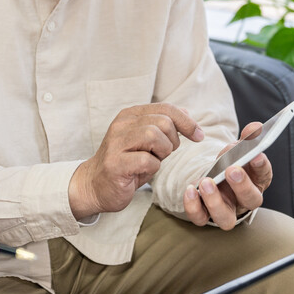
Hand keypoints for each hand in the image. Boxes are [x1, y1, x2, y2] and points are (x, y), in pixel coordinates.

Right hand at [69, 103, 203, 218]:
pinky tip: (143, 171)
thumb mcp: (145, 141)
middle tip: (165, 153)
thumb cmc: (125, 164)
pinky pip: (146, 160)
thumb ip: (162, 127)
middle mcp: (121, 125)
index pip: (166, 108)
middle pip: (163, 121)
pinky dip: (153, 167)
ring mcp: (116, 143)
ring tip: (154, 160)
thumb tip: (188, 114)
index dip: (187, 121)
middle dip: (173, 140)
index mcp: (130, 115)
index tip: (198, 135)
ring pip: (154, 136)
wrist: (94, 185)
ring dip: (162, 152)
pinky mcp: (115, 163)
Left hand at [182, 121, 272, 229]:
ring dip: (215, 201)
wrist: (215, 178)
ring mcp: (225, 210)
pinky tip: (191, 189)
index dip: (262, 166)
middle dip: (242, 185)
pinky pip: (200, 218)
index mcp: (257, 181)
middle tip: (232, 169)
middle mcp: (244, 200)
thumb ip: (246, 139)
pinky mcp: (206, 214)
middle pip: (251, 200)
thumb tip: (255, 127)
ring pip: (226, 218)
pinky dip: (194, 206)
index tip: (256, 155)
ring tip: (207, 181)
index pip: (264, 175)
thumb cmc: (231, 163)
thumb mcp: (238, 149)